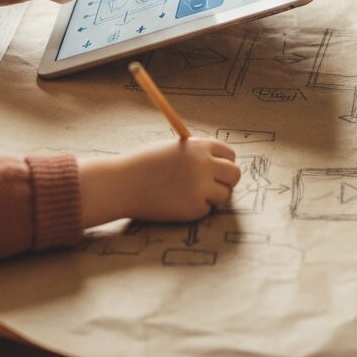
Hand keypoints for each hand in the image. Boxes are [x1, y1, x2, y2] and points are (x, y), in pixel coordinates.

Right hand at [79, 137, 240, 226]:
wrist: (122, 184)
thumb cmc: (144, 164)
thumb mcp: (172, 149)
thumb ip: (196, 154)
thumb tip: (219, 164)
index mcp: (198, 146)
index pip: (229, 154)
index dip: (225, 163)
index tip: (218, 170)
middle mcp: (204, 164)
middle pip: (234, 174)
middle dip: (226, 181)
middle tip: (212, 187)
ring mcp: (201, 187)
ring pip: (225, 195)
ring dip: (212, 197)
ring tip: (190, 195)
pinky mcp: (194, 208)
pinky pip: (206, 210)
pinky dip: (195, 209)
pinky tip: (175, 203)